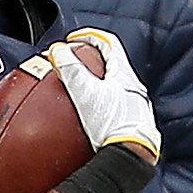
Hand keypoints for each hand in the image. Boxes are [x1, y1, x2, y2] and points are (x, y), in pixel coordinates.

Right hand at [53, 29, 158, 159]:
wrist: (131, 155)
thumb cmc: (113, 125)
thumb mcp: (86, 93)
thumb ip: (70, 70)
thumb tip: (58, 50)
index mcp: (124, 75)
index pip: (109, 44)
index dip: (90, 36)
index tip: (74, 40)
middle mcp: (133, 89)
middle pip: (112, 65)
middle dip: (91, 60)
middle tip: (74, 63)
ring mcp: (135, 108)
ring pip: (114, 86)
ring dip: (96, 84)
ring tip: (79, 90)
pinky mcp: (131, 125)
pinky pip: (114, 107)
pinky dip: (99, 105)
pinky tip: (88, 118)